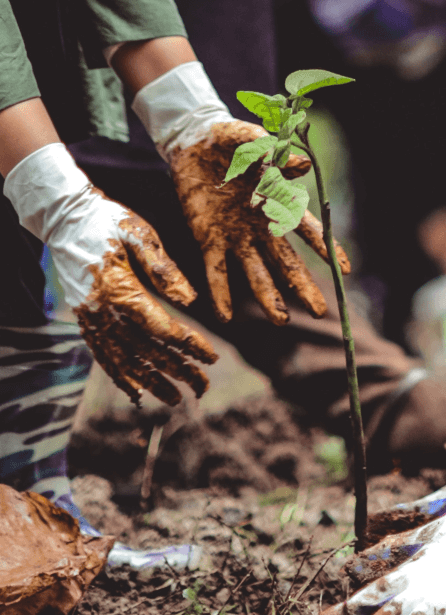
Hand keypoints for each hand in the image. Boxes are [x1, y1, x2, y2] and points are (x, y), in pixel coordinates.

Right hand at [4, 144, 217, 406]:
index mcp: (121, 291)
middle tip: (203, 388)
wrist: (63, 215)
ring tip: (175, 400)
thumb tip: (191, 302)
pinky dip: (120, 376)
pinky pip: (102, 355)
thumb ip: (164, 269)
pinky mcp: (85, 319)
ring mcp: (91, 319)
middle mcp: (103, 313)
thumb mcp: (140, 235)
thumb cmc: (108, 221)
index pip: (163, 329)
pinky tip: (136, 391)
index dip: (190, 346)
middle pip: (146, 352)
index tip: (213, 358)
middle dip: (178, 372)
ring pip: (124, 361)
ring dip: (151, 382)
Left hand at [169, 120, 349, 324]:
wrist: (193, 142)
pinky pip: (216, 270)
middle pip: (286, 263)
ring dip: (267, 297)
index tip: (344, 270)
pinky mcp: (209, 240)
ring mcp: (236, 237)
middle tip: (318, 312)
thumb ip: (273, 153)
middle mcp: (261, 227)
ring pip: (256, 273)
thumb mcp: (251, 141)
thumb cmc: (230, 140)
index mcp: (277, 204)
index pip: (307, 230)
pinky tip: (224, 317)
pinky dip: (220, 293)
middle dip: (302, 287)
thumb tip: (303, 165)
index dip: (326, 249)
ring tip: (280, 321)